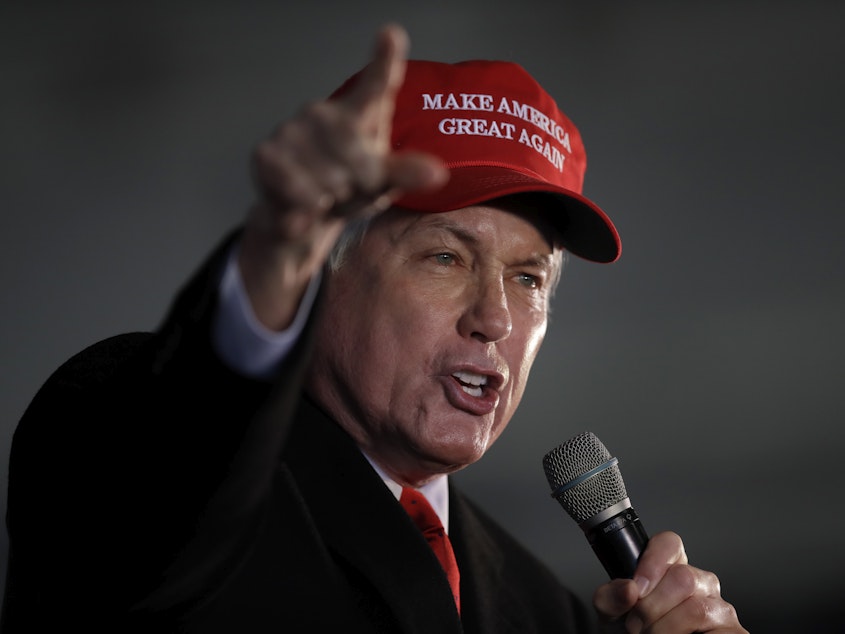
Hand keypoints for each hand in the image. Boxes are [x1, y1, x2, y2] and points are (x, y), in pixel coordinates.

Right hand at [239, 24, 447, 329]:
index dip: (385, 59)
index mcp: (359, 114)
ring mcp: (292, 130)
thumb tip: (437, 173)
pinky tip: (302, 207)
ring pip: (328, 178)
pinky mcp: (267, 153)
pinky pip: (300, 191)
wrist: (299, 217)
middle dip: (358, 184)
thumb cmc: (346, 190)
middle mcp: (323, 112)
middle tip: (347, 188)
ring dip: (331, 199)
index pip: (376, 83)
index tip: (391, 34)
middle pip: (356, 156)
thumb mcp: (382, 184)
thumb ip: (406, 173)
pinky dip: (307, 209)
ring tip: (324, 194)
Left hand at [593, 531, 747, 632]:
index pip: (669, 543)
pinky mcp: (733, 632)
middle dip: (652, 606)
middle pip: (682, 577)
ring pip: (696, 608)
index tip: (636, 587)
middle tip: (635, 625)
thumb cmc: (631, 631)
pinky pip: (712, 632)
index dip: (652, 561)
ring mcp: (720, 608)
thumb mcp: (611, 613)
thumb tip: (628, 589)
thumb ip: (610, 597)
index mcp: (670, 569)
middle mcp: (700, 584)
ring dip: (664, 629)